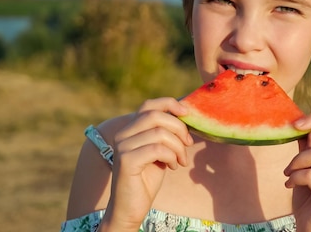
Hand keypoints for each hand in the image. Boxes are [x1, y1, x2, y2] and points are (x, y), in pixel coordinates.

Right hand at [99, 98, 192, 231]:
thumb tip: (184, 114)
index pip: (149, 105)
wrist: (131, 207)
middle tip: (188, 144)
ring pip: (160, 133)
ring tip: (180, 161)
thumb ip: (165, 133)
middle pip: (156, 116)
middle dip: (179, 128)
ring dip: (178, 147)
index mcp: (130, 129)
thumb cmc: (147, 178)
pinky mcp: (126, 160)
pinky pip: (157, 149)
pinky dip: (171, 157)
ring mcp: (122, 146)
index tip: (187, 113)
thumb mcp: (160, 150)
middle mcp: (123, 134)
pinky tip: (172, 167)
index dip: (170, 104)